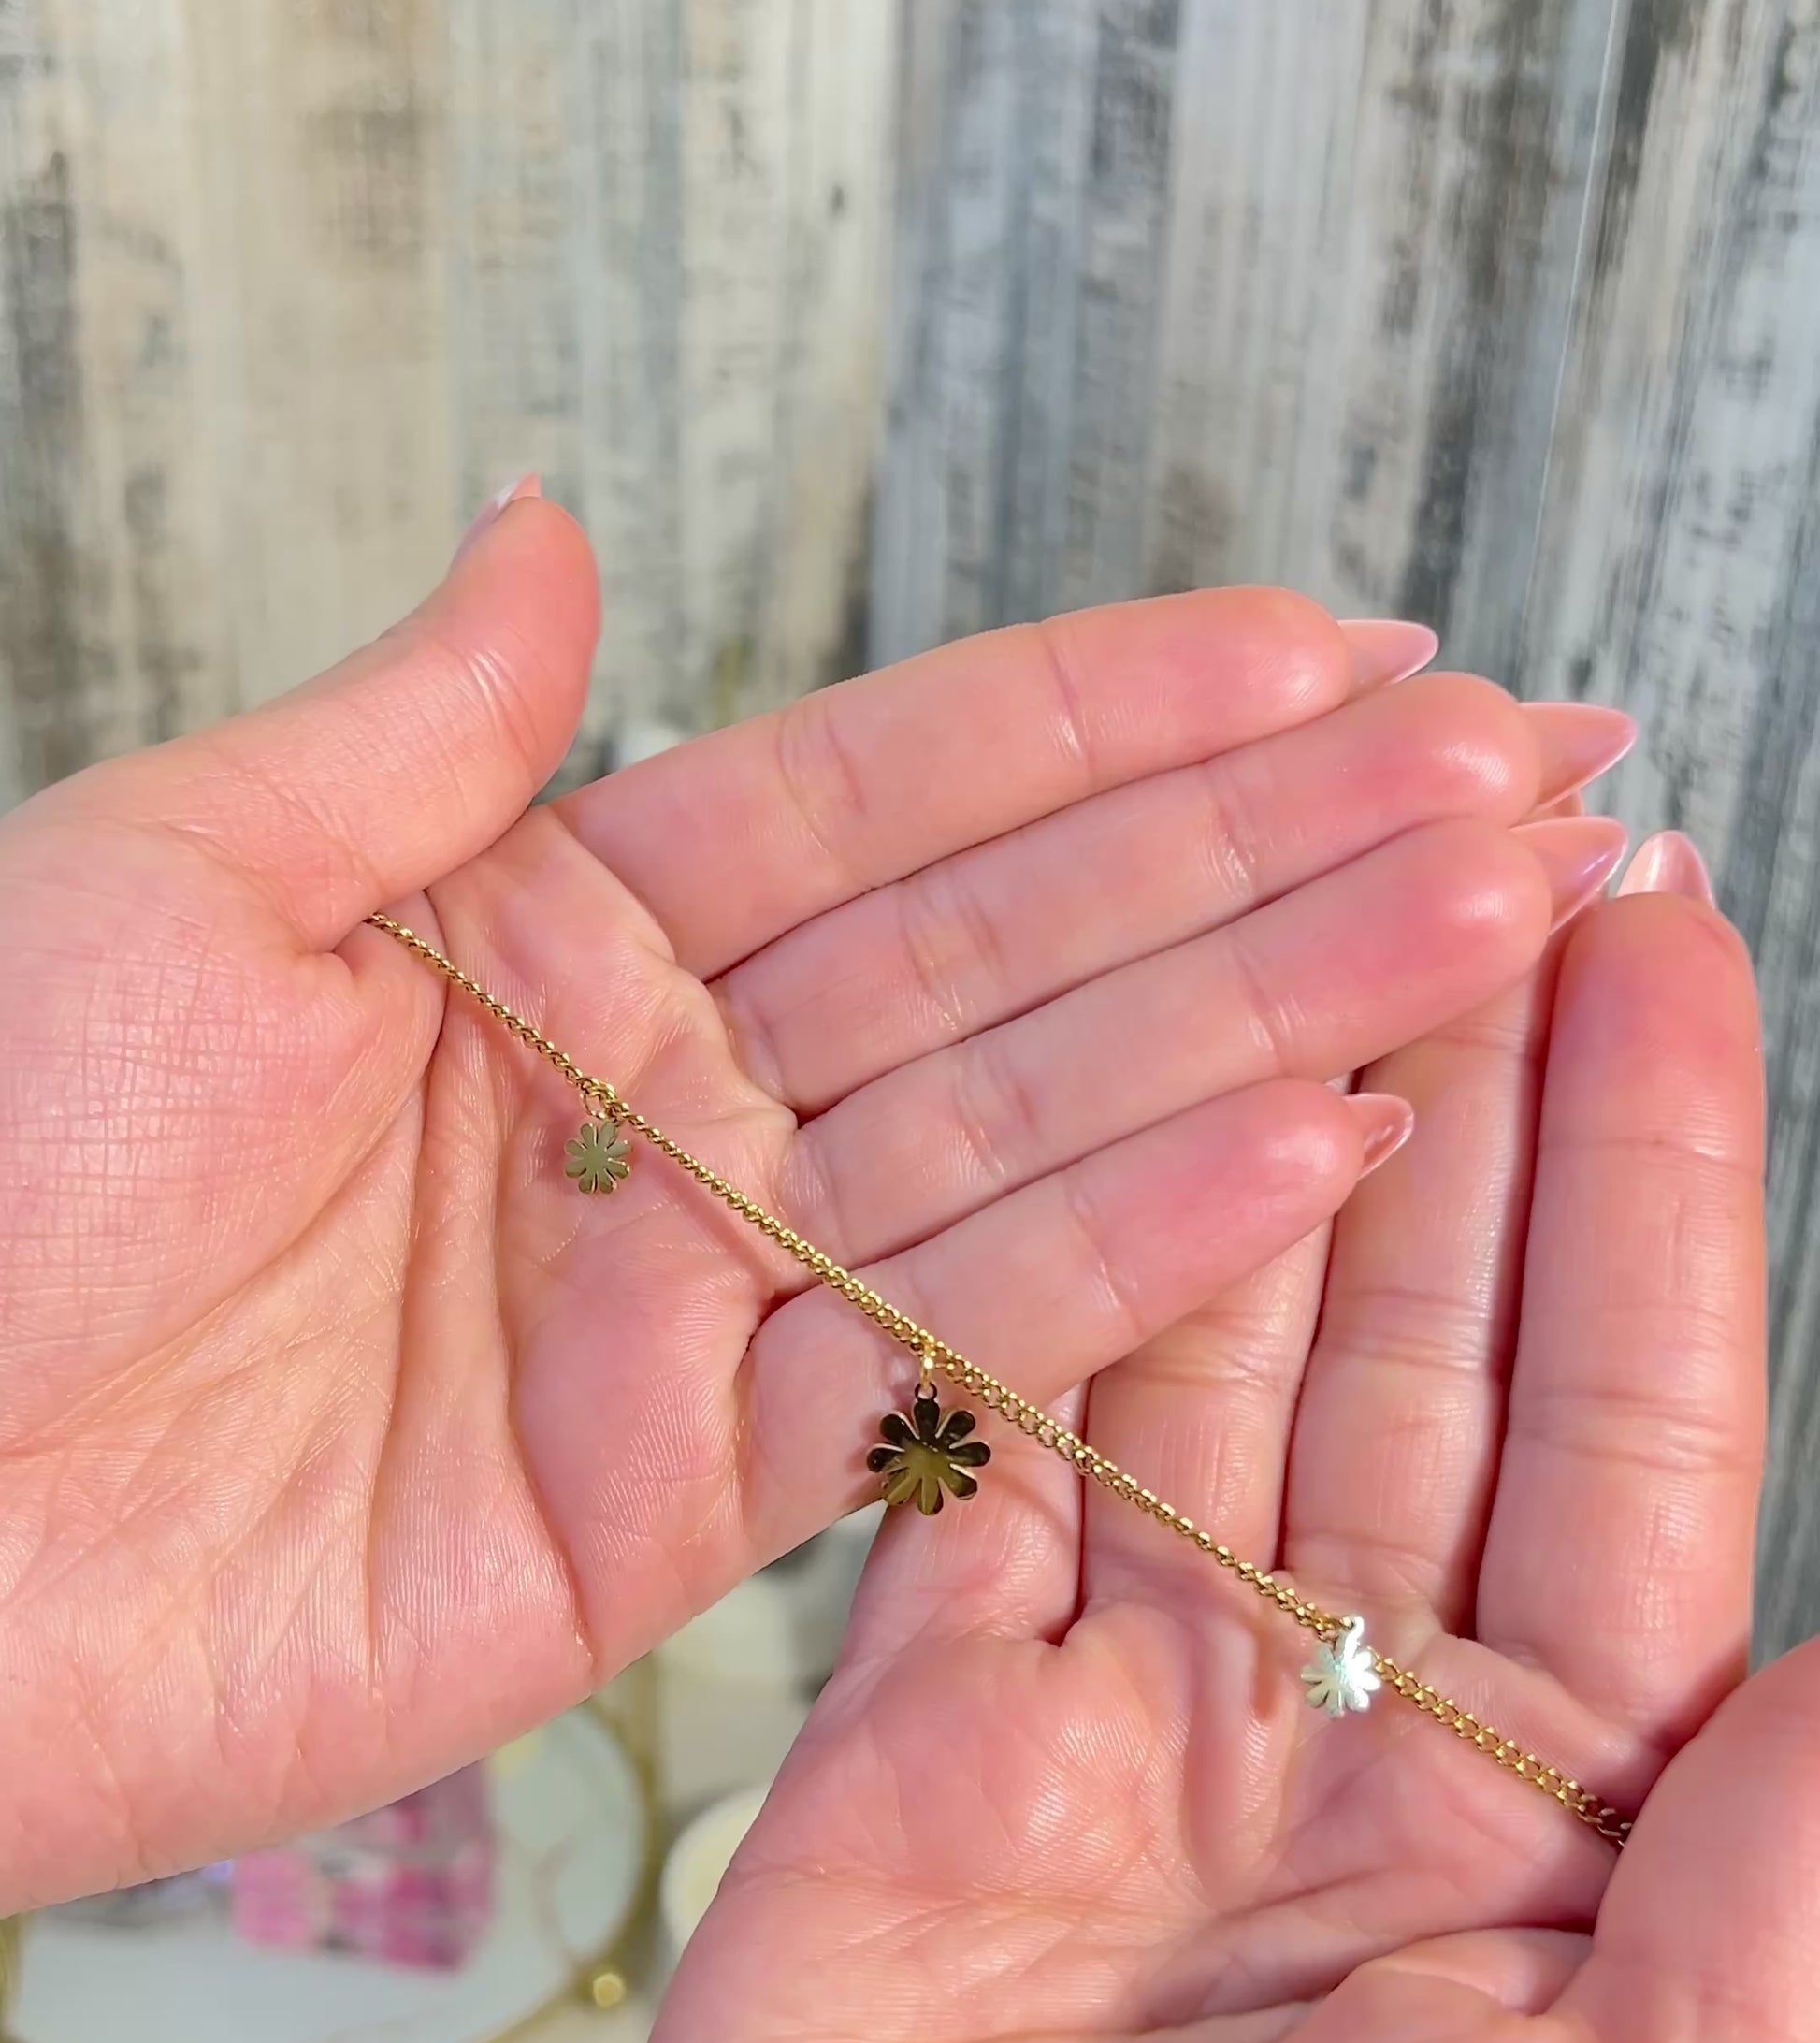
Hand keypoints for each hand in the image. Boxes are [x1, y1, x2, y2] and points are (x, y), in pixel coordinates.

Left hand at [0, 492, 1621, 1902]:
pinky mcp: (685, 1517)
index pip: (879, 800)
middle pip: (1006, 964)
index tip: (1319, 649)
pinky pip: (942, 1366)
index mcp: (541, 938)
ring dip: (1261, 1029)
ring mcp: (687, 1312)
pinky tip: (1310, 1147)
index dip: (1103, 721)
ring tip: (1485, 921)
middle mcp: (654, 1113)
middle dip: (1260, 860)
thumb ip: (416, 734)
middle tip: (1504, 775)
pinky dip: (1129, 1265)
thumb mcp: (173, 880)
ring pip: (1025, 1147)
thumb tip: (546, 525)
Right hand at [485, 844, 1797, 2042]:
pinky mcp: (904, 1766)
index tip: (1661, 933)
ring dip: (1251, 1136)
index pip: (1637, 1436)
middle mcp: (1357, 1763)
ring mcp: (1121, 1746)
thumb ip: (1816, 1883)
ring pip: (1198, 1362)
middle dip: (1460, 1090)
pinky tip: (1066, 1117)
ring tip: (1292, 896)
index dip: (1656, 1182)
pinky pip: (965, 1473)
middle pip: (1421, 1347)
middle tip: (1481, 824)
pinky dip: (1012, 1291)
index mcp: (1582, 1854)